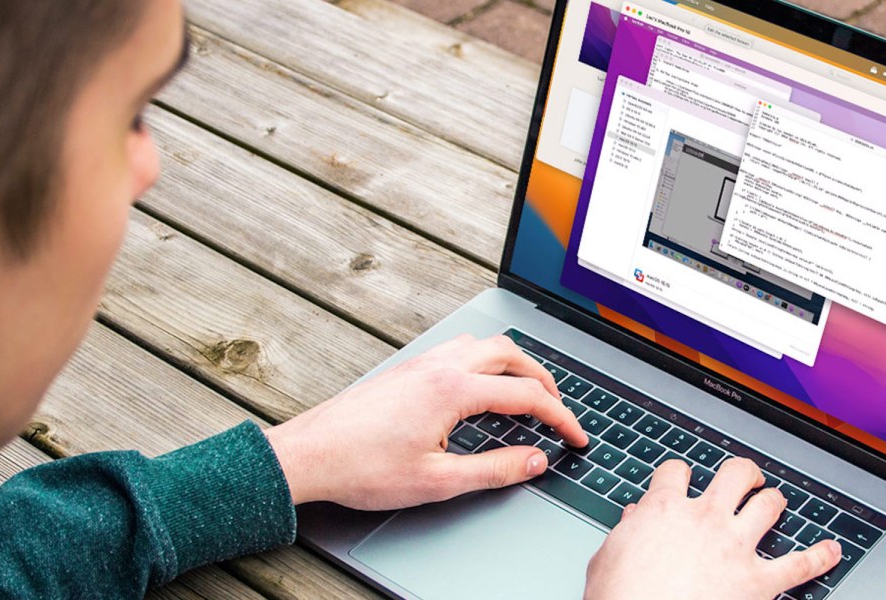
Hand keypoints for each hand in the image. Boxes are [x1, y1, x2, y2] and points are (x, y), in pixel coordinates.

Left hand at [264, 334, 588, 509]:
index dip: (560, 417)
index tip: (575, 436)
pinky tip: (479, 385)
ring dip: (513, 364)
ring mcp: (421, 363)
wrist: (309, 454)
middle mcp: (440, 367)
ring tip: (525, 391)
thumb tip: (534, 461)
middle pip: (511, 356)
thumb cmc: (361, 467)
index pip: (527, 396)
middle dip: (543, 380)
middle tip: (557, 408)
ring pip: (484, 345)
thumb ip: (494, 470)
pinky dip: (484, 362)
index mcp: (454, 391)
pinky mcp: (406, 369)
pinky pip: (459, 349)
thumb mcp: (437, 481)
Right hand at [585, 458, 840, 599]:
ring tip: (775, 501)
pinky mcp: (758, 582)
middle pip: (734, 475)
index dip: (679, 473)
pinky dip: (820, 557)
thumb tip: (634, 518)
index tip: (682, 479)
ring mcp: (735, 547)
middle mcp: (705, 519)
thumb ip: (625, 532)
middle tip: (745, 479)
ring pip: (769, 506)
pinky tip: (831, 551)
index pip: (676, 471)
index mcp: (664, 510)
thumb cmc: (620, 598)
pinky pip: (799, 565)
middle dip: (743, 473)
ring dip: (774, 501)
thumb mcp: (607, 559)